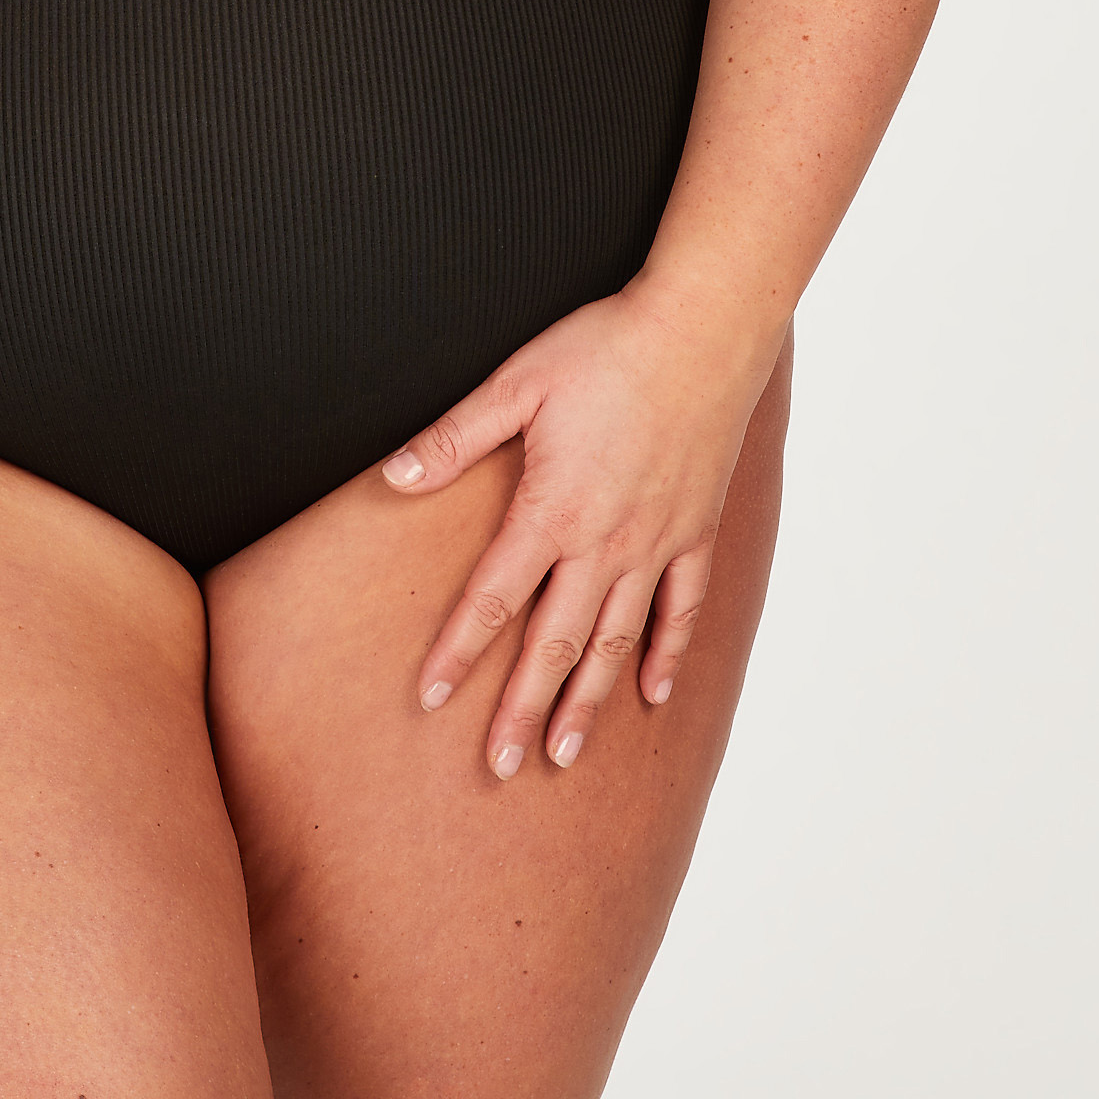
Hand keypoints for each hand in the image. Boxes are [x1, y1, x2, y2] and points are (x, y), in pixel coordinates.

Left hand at [378, 285, 780, 776]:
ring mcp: (657, 544)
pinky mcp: (696, 532)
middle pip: (555, 643)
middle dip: (522, 709)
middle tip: (499, 767)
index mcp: (553, 510)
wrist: (703, 331)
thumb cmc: (604, 348)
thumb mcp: (517, 383)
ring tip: (563, 755)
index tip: (430, 698)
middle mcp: (606, 542)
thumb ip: (455, 437)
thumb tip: (395, 476)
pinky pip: (682, 611)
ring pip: (616, 643)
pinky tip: (651, 697)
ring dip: (586, 702)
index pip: (494, 598)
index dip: (459, 651)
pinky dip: (666, 656)